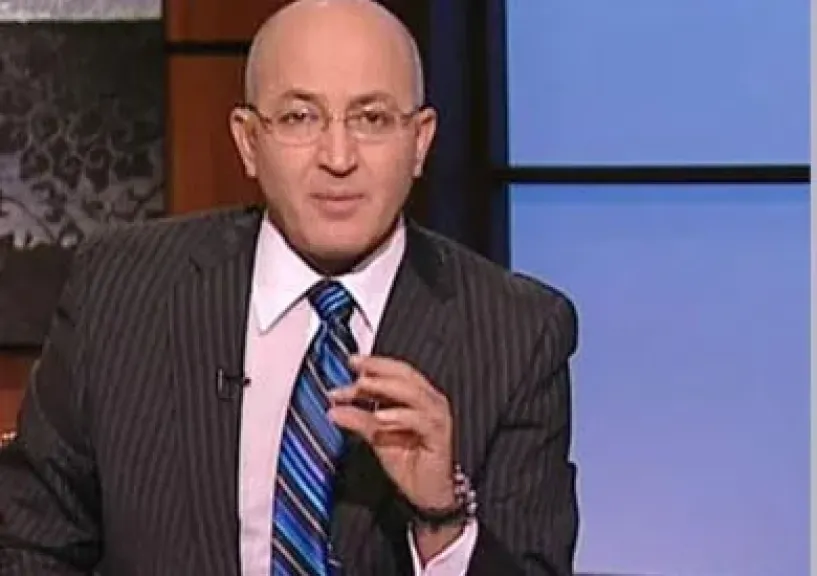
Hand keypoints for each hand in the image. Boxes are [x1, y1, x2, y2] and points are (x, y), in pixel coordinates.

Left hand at [326, 355, 455, 510]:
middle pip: (404, 374)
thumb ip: (358, 419)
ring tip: (363, 385)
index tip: (348, 364)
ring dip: (386, 387)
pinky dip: (400, 415)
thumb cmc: (408, 462)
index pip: (392, 373)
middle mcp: (428, 401)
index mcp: (415, 397)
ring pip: (413, 392)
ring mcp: (435, 415)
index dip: (370, 367)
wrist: (426, 492)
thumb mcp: (376, 437)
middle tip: (355, 367)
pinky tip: (381, 416)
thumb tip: (334, 409)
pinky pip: (419, 419)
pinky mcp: (439, 433)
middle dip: (378, 368)